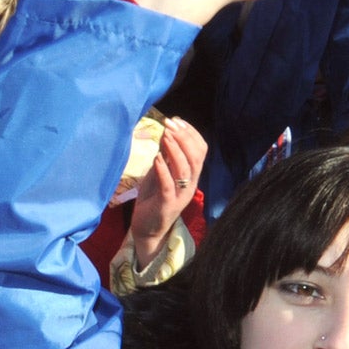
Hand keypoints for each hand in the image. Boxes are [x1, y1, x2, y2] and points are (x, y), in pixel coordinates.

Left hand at [128, 117, 205, 266]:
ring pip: (185, 170)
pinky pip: (169, 185)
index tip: (177, 120)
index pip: (201, 150)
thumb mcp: (161, 172)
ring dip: (175, 150)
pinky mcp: (167, 204)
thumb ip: (166, 155)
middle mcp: (191, 184)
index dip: (191, 133)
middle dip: (184, 138)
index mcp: (192, 175)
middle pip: (196, 157)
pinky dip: (163, 170)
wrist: (147, 227)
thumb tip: (166, 132)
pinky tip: (156, 158)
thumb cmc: (154, 198)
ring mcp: (180, 195)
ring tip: (165, 136)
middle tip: (170, 124)